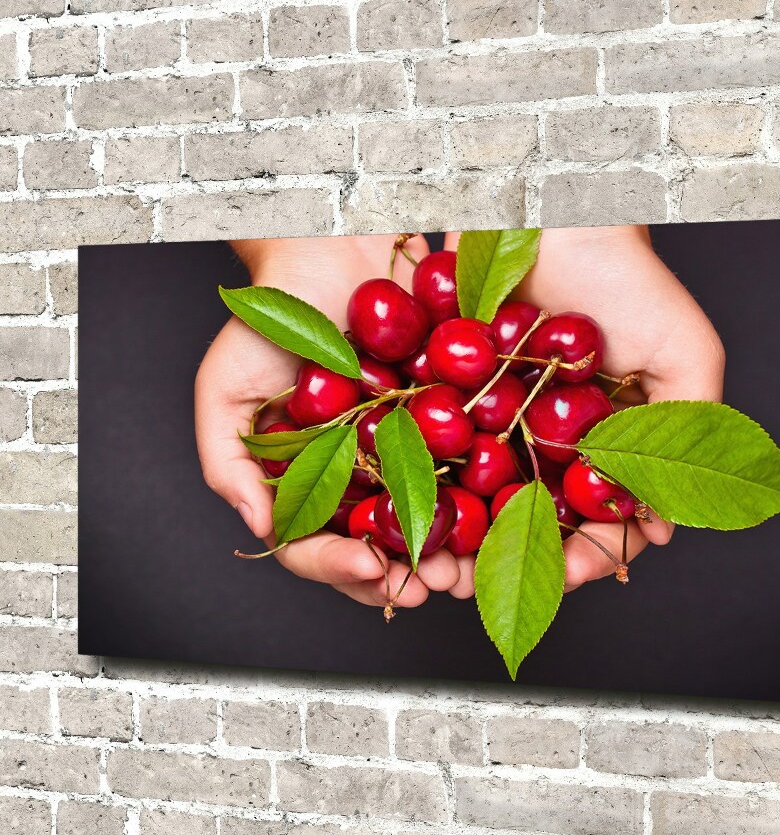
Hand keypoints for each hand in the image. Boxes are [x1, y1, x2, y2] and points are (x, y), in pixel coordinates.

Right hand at [194, 235, 463, 608]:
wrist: (336, 248)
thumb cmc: (273, 317)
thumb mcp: (227, 390)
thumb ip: (229, 464)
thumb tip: (260, 528)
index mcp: (307, 482)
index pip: (315, 546)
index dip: (338, 569)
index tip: (370, 571)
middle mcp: (359, 477)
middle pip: (380, 548)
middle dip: (405, 576)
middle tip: (430, 586)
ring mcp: (409, 454)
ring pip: (431, 521)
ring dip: (450, 553)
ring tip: (464, 568)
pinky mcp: (453, 423)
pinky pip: (471, 467)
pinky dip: (484, 496)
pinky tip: (497, 513)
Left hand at [447, 225, 724, 592]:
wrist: (553, 212)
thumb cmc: (629, 280)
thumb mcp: (685, 356)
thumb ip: (689, 433)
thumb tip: (664, 527)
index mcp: (604, 447)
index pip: (598, 522)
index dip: (588, 556)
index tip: (572, 575)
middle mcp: (547, 444)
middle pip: (529, 523)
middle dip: (508, 562)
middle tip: (487, 588)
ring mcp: (495, 423)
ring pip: (476, 500)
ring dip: (458, 540)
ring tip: (439, 566)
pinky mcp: (447, 395)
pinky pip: (434, 452)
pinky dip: (421, 485)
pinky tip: (404, 513)